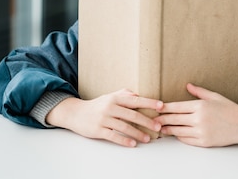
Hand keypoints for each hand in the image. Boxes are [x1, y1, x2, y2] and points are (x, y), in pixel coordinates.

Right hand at [45, 89, 162, 146]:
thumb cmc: (96, 105)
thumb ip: (123, 94)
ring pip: (124, 127)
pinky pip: (114, 136)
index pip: (135, 100)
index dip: (149, 103)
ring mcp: (104, 119)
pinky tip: (133, 143)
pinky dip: (124, 140)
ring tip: (148, 138)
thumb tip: (137, 94)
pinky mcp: (98, 130)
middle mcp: (110, 107)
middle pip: (132, 114)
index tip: (161, 106)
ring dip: (138, 133)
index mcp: (115, 98)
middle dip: (147, 121)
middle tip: (158, 127)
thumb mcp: (109, 96)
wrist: (75, 113)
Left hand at [155, 83, 237, 146]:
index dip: (164, 108)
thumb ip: (199, 92)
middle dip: (162, 119)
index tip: (156, 107)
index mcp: (200, 106)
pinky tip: (175, 134)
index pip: (176, 106)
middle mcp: (199, 119)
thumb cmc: (229, 109)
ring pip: (178, 131)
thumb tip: (187, 85)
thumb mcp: (214, 96)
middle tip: (154, 119)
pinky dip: (179, 137)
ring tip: (161, 127)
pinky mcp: (204, 142)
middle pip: (174, 119)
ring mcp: (201, 132)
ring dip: (168, 129)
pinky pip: (187, 140)